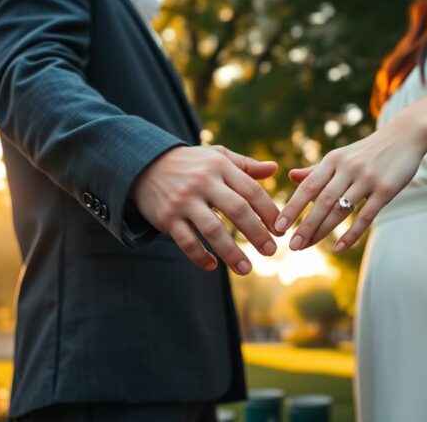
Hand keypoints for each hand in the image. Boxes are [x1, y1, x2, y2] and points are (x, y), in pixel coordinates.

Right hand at [132, 145, 280, 273]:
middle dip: (256, 233)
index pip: (251, 190)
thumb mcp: (217, 156)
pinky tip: (212, 266)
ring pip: (212, 230)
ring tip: (247, 269)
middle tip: (271, 252)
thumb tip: (274, 170)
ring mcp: (184, 200)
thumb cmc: (191, 163)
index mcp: (220, 166)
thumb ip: (245, 164)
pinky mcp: (167, 217)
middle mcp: (203, 182)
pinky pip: (186, 242)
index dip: (269, 212)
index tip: (280, 231)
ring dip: (231, 253)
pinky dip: (200, 256)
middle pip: (237, 210)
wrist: (145, 165)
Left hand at [275, 127, 426, 252]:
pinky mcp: (386, 189)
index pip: (308, 186)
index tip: (278, 226)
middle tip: (292, 245)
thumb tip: (290, 177)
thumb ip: (316, 170)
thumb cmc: (367, 151)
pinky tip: (339, 248)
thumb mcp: (340, 156)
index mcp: (333, 160)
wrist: (405, 136)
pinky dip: (351, 234)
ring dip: (322, 231)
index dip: (292, 207)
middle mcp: (347, 168)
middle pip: (322, 201)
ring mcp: (367, 179)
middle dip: (305, 224)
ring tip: (306, 247)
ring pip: (341, 209)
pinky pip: (366, 216)